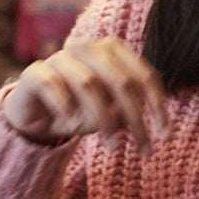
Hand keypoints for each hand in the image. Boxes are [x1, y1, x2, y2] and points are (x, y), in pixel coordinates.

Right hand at [1, 37, 169, 158]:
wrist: (35, 115)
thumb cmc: (79, 110)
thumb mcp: (109, 114)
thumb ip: (127, 112)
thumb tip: (147, 120)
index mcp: (111, 51)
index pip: (143, 74)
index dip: (157, 104)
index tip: (164, 135)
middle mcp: (87, 48)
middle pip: (120, 80)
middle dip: (135, 118)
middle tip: (143, 150)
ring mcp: (59, 58)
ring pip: (88, 83)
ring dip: (103, 119)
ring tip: (111, 147)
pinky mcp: (34, 72)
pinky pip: (52, 84)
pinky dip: (64, 105)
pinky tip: (69, 122)